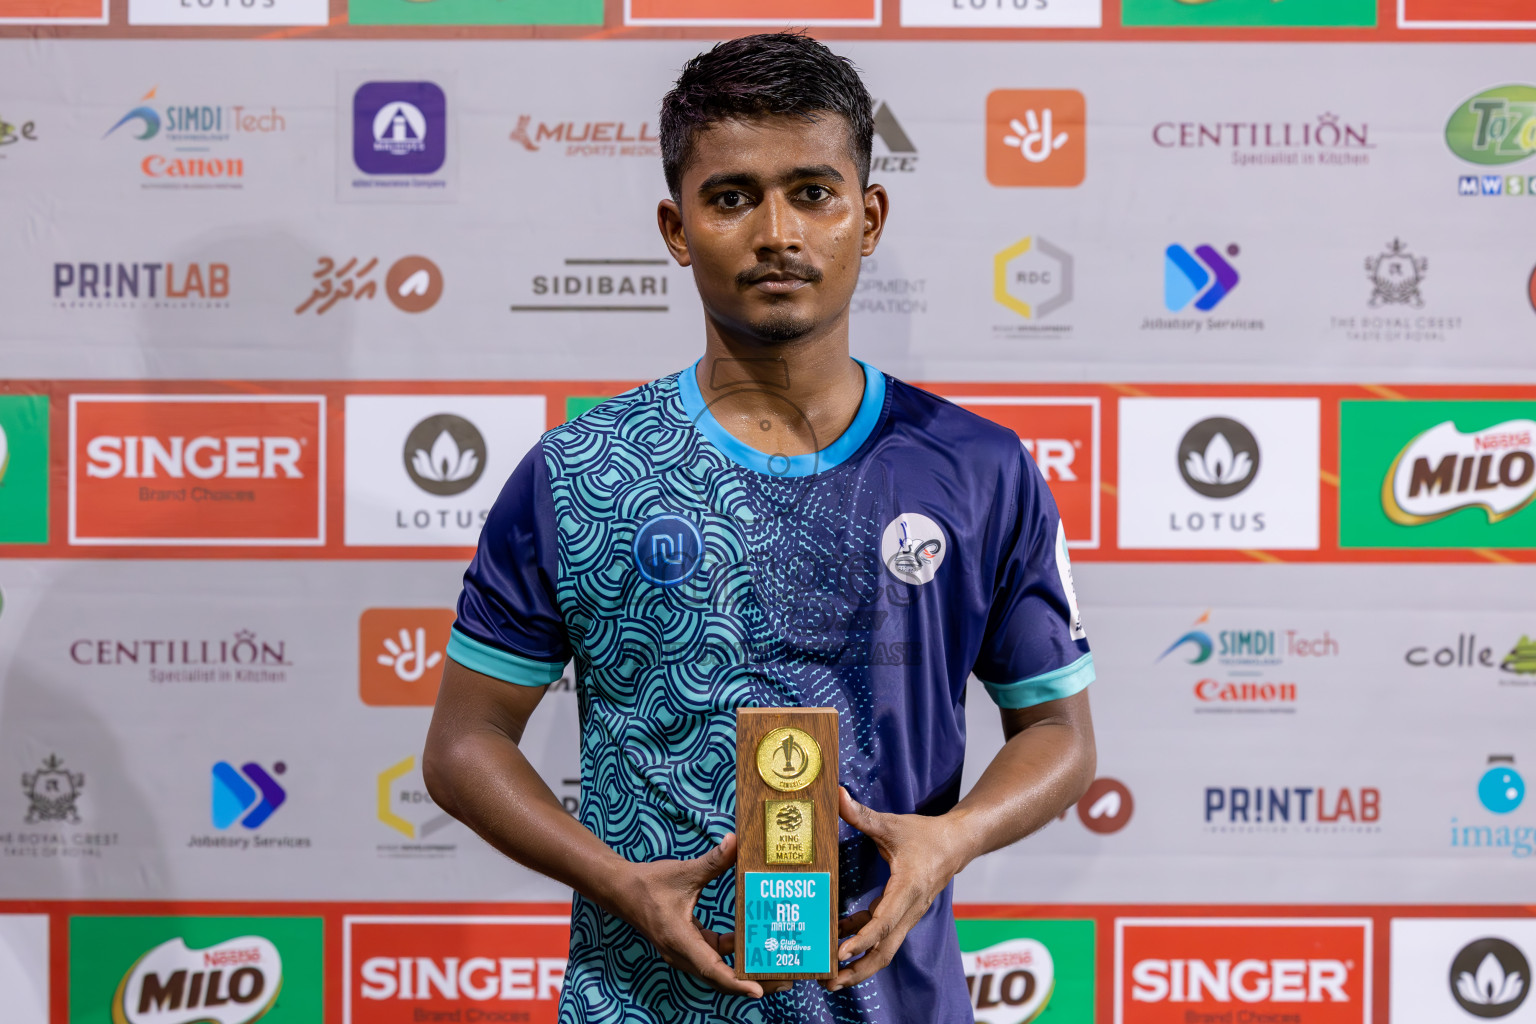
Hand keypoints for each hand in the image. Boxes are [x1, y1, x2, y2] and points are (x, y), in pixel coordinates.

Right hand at [612, 833, 791, 998]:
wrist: (621, 891)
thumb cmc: (648, 883)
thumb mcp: (682, 871)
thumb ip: (712, 861)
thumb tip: (735, 840)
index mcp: (679, 939)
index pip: (711, 969)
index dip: (736, 981)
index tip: (758, 990)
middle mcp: (681, 953)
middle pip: (720, 978)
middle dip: (752, 981)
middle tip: (786, 980)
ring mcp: (684, 952)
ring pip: (718, 970)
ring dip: (744, 970)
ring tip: (775, 966)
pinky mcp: (686, 946)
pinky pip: (713, 957)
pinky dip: (732, 953)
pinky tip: (752, 941)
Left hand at [823, 788, 969, 991]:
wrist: (958, 844)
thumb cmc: (926, 834)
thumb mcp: (893, 823)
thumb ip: (862, 814)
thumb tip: (837, 794)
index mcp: (908, 888)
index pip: (884, 921)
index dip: (861, 938)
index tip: (840, 952)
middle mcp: (909, 909)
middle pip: (885, 950)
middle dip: (858, 969)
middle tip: (829, 982)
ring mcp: (907, 915)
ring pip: (884, 949)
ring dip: (859, 963)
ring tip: (830, 976)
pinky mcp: (903, 914)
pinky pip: (882, 934)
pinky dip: (862, 940)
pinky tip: (840, 937)